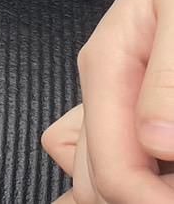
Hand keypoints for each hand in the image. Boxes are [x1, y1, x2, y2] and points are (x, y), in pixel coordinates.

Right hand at [44, 0, 173, 202]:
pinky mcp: (126, 98)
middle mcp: (100, 85)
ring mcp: (110, 93)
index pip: (110, 168)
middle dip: (139, 196)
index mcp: (107, 65)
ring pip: (90, 170)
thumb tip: (155, 142)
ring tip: (166, 181)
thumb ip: (168, 78)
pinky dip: (126, 169)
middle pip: (95, 179)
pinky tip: (157, 168)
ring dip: (130, 186)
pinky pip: (102, 148)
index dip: (148, 202)